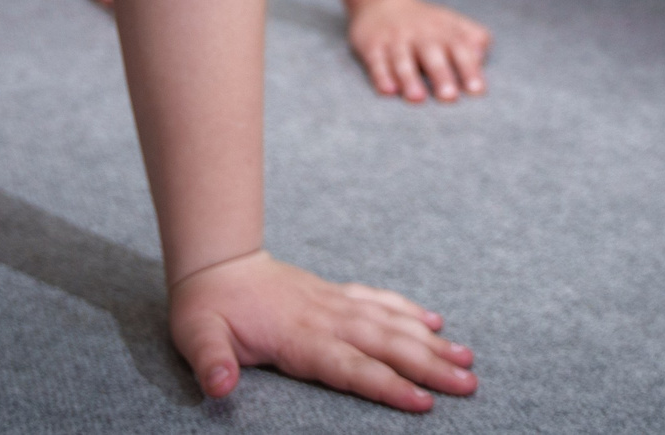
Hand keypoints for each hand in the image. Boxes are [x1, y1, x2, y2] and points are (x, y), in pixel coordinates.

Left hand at [170, 250, 476, 412]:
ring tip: (467, 358)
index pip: (351, 367)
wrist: (215, 262)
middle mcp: (325, 318)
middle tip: (469, 384)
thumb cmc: (206, 307)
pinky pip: (377, 300)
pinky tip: (433, 321)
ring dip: (429, 341)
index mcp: (298, 336)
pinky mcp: (334, 294)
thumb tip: (219, 386)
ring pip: (390, 322)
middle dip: (429, 366)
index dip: (388, 386)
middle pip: (385, 345)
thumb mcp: (196, 336)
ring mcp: (333, 303)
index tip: (424, 403)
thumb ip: (210, 360)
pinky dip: (407, 309)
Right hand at [347, 0, 490, 101]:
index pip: (460, 49)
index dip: (469, 69)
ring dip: (410, 79)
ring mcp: (395, 39)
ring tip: (417, 98)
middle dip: (441, 75)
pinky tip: (388, 90)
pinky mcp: (372, 45)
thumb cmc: (426, 24)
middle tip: (449, 97)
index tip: (476, 90)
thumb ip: (473, 38)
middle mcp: (420, 34)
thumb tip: (481, 57)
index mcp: (444, 31)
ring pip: (402, 60)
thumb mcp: (451, 24)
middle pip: (432, 55)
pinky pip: (376, 62)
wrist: (381, 0)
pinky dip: (382, 76)